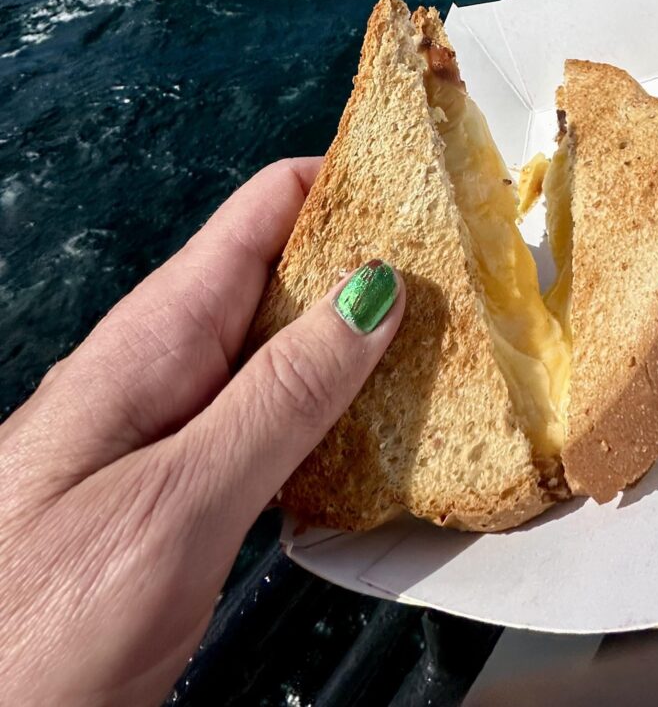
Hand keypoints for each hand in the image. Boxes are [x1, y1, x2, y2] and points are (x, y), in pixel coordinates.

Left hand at [0, 158, 404, 706]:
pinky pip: (265, 423)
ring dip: (359, 345)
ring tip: (452, 344)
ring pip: (281, 354)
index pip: (262, 212)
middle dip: (372, 263)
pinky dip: (329, 416)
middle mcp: (159, 368)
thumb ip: (280, 397)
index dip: (347, 177)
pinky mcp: (173, 492)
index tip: (431, 173)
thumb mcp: (177, 503)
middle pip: (282, 277)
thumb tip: (374, 292)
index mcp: (152, 340)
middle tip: (471, 272)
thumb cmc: (36, 625)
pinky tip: (380, 438)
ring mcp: (164, 430)